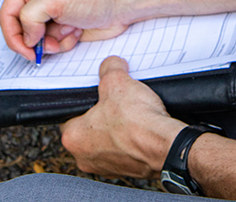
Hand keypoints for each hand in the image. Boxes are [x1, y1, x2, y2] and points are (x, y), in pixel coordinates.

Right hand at [0, 0, 130, 59]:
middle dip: (37, 40)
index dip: (15, 35)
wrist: (121, 6)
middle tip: (51, 42)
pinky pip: (49, 44)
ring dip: (53, 41)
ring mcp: (46, 12)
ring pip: (34, 40)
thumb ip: (32, 15)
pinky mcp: (56, 25)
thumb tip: (26, 35)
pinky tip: (75, 31)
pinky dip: (62, 43)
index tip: (29, 47)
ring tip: (70, 29)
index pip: (6, 14)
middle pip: (18, 29)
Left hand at [59, 57, 186, 177]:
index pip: (70, 112)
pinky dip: (131, 139)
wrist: (165, 146)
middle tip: (116, 99)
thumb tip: (110, 65)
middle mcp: (84, 157)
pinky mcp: (126, 171)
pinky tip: (141, 127)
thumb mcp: (117, 81)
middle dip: (102, 112)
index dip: (86, 98)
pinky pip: (124, 150)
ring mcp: (106, 167)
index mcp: (73, 138)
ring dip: (116, 127)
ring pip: (107, 140)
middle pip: (89, 127)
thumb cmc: (136, 121)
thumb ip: (108, 69)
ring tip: (131, 112)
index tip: (98, 91)